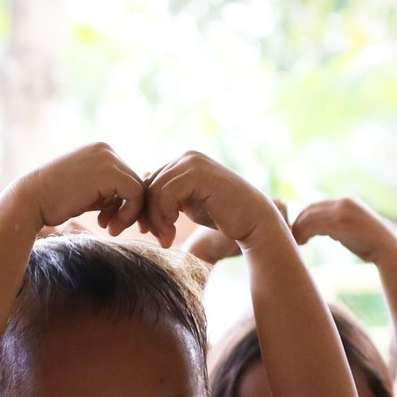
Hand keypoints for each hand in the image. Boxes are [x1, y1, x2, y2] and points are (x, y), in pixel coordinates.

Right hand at [12, 143, 147, 234]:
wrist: (29, 202)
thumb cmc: (52, 202)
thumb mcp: (86, 192)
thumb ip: (107, 191)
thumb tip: (134, 200)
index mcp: (100, 150)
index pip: (127, 176)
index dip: (124, 202)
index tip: (109, 221)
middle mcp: (106, 149)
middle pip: (136, 181)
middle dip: (128, 209)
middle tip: (110, 228)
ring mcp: (108, 158)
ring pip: (139, 188)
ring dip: (129, 214)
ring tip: (109, 229)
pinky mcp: (108, 172)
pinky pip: (136, 194)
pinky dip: (128, 214)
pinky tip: (108, 227)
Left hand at [144, 151, 288, 251]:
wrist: (253, 222)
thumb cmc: (222, 216)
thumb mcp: (188, 204)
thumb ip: (168, 194)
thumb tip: (143, 181)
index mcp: (184, 162)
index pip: (149, 183)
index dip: (145, 209)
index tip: (148, 232)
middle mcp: (187, 157)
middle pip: (149, 186)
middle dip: (149, 216)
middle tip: (160, 239)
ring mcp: (193, 162)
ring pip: (154, 191)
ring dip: (156, 220)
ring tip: (167, 239)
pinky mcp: (198, 174)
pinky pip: (165, 194)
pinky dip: (164, 215)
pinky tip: (175, 227)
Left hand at [290, 197, 396, 264]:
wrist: (387, 249)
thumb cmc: (371, 244)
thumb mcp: (356, 226)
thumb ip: (341, 223)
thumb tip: (327, 229)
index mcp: (348, 201)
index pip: (318, 205)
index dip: (305, 217)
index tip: (298, 229)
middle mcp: (344, 203)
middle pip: (311, 209)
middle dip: (299, 222)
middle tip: (292, 236)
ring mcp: (342, 212)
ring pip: (310, 218)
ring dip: (299, 230)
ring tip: (296, 242)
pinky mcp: (339, 223)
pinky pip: (313, 226)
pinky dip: (304, 234)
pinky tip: (302, 243)